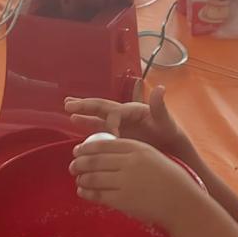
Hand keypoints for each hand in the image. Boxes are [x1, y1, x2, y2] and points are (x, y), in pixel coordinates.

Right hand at [65, 86, 188, 155]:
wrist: (170, 148)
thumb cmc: (169, 134)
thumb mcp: (166, 121)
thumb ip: (160, 107)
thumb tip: (160, 88)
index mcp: (133, 110)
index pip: (115, 113)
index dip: (111, 123)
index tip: (112, 137)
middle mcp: (123, 115)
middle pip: (101, 108)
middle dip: (85, 106)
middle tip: (68, 104)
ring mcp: (118, 125)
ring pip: (97, 117)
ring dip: (82, 114)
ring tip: (68, 109)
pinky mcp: (116, 135)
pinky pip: (99, 130)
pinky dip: (86, 127)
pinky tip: (74, 124)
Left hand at [70, 138, 202, 228]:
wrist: (182, 202)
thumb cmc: (171, 179)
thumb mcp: (154, 157)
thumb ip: (132, 153)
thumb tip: (108, 154)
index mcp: (138, 148)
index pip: (105, 144)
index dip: (87, 147)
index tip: (78, 150)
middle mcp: (129, 162)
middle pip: (95, 159)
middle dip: (79, 162)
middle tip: (73, 165)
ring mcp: (125, 181)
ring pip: (93, 177)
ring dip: (81, 177)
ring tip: (78, 178)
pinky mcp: (122, 200)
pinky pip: (98, 194)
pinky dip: (87, 192)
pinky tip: (83, 191)